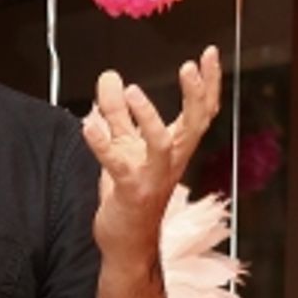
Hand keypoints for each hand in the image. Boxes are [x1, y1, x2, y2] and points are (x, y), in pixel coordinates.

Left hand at [82, 47, 220, 260]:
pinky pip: (117, 166)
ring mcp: (152, 177)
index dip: (209, 84)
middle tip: (189, 66)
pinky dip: (102, 144)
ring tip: (132, 91)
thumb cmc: (130, 192)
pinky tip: (88, 126)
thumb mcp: (123, 145)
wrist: (127, 243)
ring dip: (148, 116)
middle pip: (195, 124)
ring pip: (161, 144)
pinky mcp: (130, 192)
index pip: (202, 112)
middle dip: (195, 94)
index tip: (209, 54)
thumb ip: (116, 112)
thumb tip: (109, 76)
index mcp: (175, 148)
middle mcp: (171, 161)